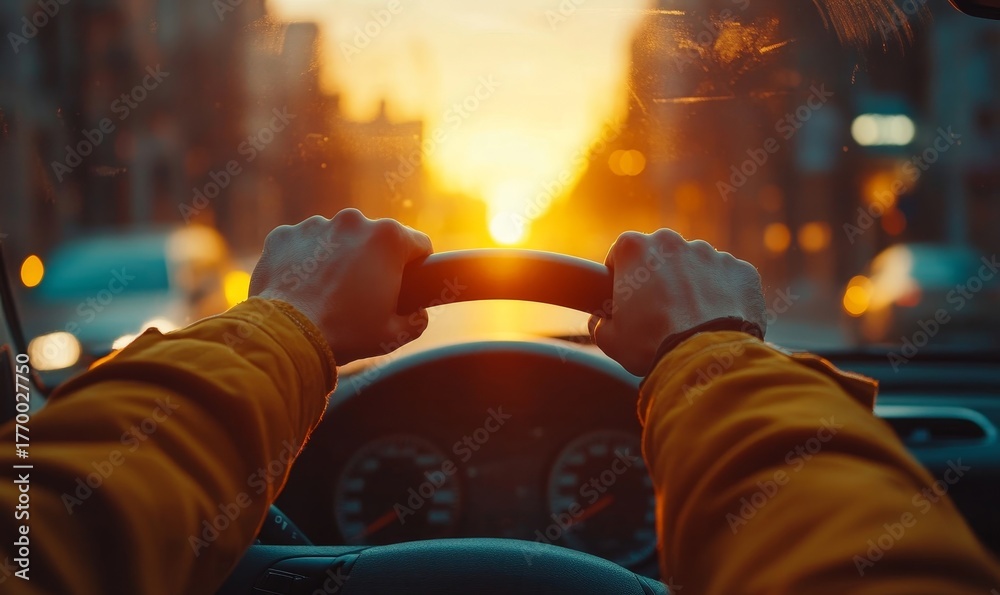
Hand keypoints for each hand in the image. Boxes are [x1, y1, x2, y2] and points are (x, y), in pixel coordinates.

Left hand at [249, 209, 432, 364]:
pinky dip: (304, 262)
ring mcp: (314, 225)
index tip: (407, 282)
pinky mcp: (284, 236)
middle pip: (374, 239)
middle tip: (362, 295)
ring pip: (336, 240)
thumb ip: (416, 321)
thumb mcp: (395, 334)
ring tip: (328, 295)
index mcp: (388, 238)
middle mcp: (352, 221)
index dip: (417, 266)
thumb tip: (416, 315)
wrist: (287, 336)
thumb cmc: (346, 333)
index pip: (419, 245)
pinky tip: (302, 289)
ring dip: (337, 259)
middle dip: (372, 261)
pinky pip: (302, 246)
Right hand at [589, 229, 765, 375]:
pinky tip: (719, 323)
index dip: (621, 276)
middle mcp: (673, 242)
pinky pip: (730, 282)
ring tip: (693, 323)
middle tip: (660, 313)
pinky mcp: (742, 271)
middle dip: (660, 278)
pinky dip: (725, 298)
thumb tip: (601, 322)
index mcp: (635, 248)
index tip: (626, 298)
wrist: (705, 356)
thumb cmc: (651, 344)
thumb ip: (600, 324)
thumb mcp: (610, 339)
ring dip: (694, 287)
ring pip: (698, 267)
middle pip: (662, 257)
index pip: (621, 253)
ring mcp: (712, 254)